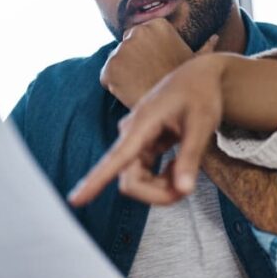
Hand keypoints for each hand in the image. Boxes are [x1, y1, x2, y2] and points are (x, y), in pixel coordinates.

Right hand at [71, 53, 228, 205]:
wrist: (199, 76)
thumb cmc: (201, 95)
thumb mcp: (202, 124)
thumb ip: (191, 158)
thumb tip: (184, 191)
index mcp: (142, 124)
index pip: (116, 158)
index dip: (95, 181)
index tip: (74, 200)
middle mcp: (131, 133)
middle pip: (130, 182)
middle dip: (157, 193)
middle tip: (187, 188)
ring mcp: (135, 140)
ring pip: (137, 181)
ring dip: (162, 187)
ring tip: (187, 172)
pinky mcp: (142, 145)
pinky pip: (144, 174)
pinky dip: (163, 179)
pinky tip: (179, 164)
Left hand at [100, 18, 216, 108]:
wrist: (176, 106)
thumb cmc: (187, 83)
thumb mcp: (197, 62)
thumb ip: (204, 47)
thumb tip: (215, 37)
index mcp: (157, 24)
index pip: (139, 35)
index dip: (145, 53)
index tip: (154, 65)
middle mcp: (137, 32)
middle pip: (125, 46)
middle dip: (131, 60)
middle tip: (145, 77)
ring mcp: (122, 49)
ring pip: (115, 62)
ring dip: (122, 73)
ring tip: (140, 86)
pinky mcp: (110, 68)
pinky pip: (107, 77)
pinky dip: (114, 85)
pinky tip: (131, 92)